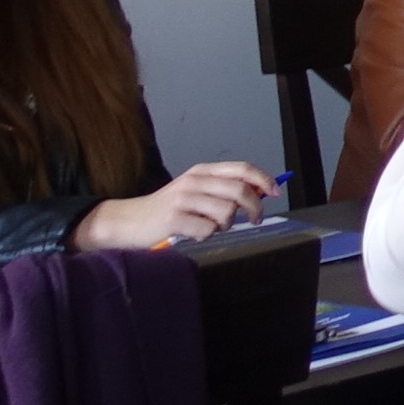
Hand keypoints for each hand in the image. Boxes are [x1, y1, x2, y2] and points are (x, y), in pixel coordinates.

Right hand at [75, 160, 279, 249]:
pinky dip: (205, 235)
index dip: (264, 179)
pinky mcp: (172, 218)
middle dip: (255, 208)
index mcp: (202, 172)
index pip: (242, 169)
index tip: (275, 192)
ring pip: (226, 213)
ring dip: (225, 225)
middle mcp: (194, 181)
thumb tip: (261, 192)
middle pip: (240, 191)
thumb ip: (224, 189)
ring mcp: (182, 199)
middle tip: (255, 220)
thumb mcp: (196, 191)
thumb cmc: (168, 209)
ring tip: (211, 227)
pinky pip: (206, 230)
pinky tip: (192, 233)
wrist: (127, 220)